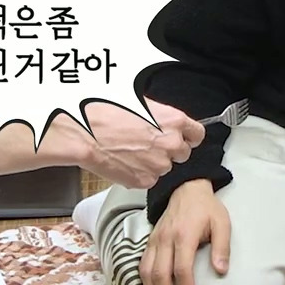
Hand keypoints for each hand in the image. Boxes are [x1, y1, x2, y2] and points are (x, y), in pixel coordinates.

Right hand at [75, 98, 205, 188]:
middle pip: (183, 153)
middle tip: (150, 145)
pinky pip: (150, 179)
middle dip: (170, 151)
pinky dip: (140, 174)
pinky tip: (126, 162)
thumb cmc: (108, 113)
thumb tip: (167, 123)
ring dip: (154, 163)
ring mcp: (159, 164)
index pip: (198, 135)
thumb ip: (162, 117)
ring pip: (165, 168)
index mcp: (175, 122)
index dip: (189, 137)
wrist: (86, 132)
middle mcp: (171, 144)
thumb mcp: (143, 104)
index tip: (183, 139)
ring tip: (133, 152)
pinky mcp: (145, 180)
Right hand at [141, 179, 230, 284]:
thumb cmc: (205, 207)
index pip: (182, 268)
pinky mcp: (150, 240)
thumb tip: (221, 269)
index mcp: (185, 235)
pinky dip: (146, 277)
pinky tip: (154, 282)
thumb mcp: (221, 223)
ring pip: (146, 271)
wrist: (187, 188)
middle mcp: (166, 239)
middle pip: (160, 273)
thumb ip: (222, 247)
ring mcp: (156, 240)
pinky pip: (142, 263)